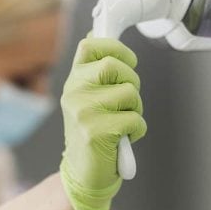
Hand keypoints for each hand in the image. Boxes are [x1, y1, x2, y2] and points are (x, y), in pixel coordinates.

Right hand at [60, 38, 146, 209]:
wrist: (83, 175)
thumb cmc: (93, 134)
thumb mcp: (87, 98)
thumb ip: (93, 71)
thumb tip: (98, 35)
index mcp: (73, 81)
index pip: (90, 46)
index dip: (115, 48)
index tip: (127, 61)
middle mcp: (74, 93)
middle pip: (113, 66)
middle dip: (131, 81)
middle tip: (127, 101)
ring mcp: (83, 112)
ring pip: (128, 93)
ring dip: (136, 109)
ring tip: (122, 123)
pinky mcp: (96, 132)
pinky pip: (134, 119)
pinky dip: (136, 130)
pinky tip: (122, 139)